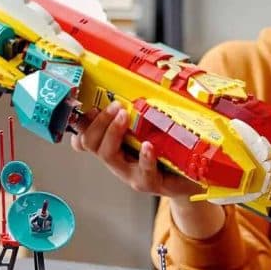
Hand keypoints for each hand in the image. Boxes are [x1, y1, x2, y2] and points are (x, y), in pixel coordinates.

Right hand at [70, 100, 201, 198]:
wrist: (190, 180)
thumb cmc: (168, 154)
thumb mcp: (148, 132)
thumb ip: (136, 116)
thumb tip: (131, 86)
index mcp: (114, 147)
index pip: (84, 136)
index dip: (80, 123)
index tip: (90, 106)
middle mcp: (117, 161)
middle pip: (90, 143)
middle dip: (99, 121)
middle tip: (115, 106)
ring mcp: (131, 174)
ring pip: (108, 155)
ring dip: (112, 132)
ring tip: (123, 116)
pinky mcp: (150, 182)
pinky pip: (143, 171)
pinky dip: (144, 157)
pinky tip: (148, 146)